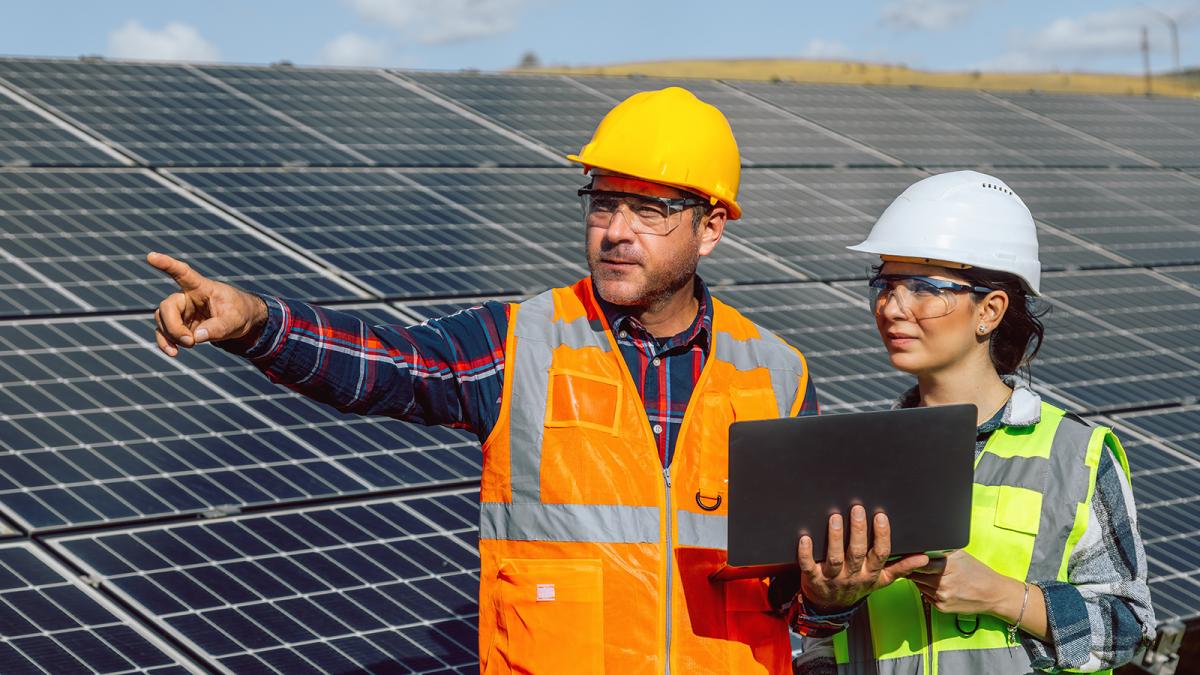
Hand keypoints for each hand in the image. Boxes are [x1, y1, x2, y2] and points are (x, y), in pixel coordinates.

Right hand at [147, 252, 267, 356]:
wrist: (240, 322)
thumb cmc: (239, 312)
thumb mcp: (235, 320)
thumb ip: (217, 328)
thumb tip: (196, 337)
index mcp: (201, 287)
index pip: (182, 273)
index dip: (167, 264)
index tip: (151, 256)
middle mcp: (186, 297)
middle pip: (167, 306)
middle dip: (173, 326)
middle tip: (190, 341)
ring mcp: (181, 312)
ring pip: (162, 321)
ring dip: (171, 336)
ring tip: (189, 345)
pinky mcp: (179, 325)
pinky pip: (164, 333)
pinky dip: (166, 343)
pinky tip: (173, 353)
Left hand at [797, 505, 928, 612]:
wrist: (830, 607)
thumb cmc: (857, 586)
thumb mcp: (881, 580)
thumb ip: (900, 568)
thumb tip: (924, 558)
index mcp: (870, 574)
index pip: (879, 554)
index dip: (881, 536)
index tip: (880, 516)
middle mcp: (853, 576)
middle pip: (857, 553)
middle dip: (858, 531)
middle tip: (857, 509)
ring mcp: (832, 578)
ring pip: (835, 558)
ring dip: (835, 538)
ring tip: (835, 518)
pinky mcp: (813, 578)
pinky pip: (808, 566)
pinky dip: (805, 553)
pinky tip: (805, 538)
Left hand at [908, 550, 1013, 615]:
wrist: (993, 594)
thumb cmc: (978, 573)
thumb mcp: (961, 555)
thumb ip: (941, 551)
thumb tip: (922, 548)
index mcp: (948, 567)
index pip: (920, 563)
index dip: (914, 560)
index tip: (911, 557)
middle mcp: (943, 584)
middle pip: (916, 575)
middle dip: (917, 570)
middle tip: (924, 566)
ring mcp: (942, 597)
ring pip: (919, 585)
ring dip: (922, 580)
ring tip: (935, 576)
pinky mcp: (941, 607)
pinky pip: (926, 595)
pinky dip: (929, 590)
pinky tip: (940, 586)